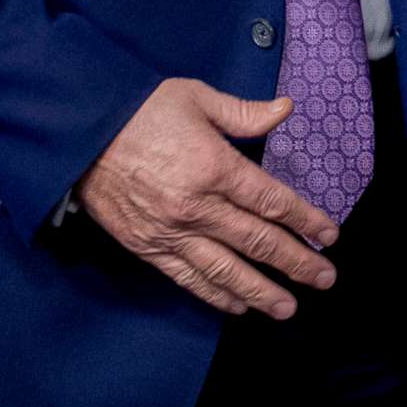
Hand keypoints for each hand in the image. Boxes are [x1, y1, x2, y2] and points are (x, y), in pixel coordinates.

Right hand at [77, 78, 338, 318]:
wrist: (77, 132)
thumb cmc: (141, 108)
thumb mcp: (197, 98)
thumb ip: (244, 113)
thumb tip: (286, 109)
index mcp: (215, 167)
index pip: (272, 202)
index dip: (305, 221)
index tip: (329, 235)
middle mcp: (197, 206)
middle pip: (256, 241)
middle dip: (295, 262)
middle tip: (324, 279)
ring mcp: (170, 231)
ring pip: (225, 269)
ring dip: (260, 291)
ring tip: (288, 308)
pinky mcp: (146, 246)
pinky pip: (187, 277)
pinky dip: (214, 294)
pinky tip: (237, 305)